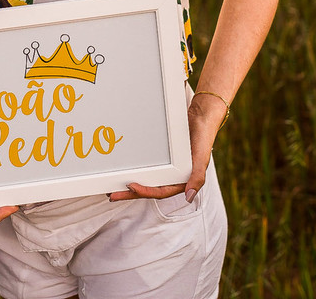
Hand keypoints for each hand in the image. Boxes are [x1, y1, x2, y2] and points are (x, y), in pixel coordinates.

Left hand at [107, 95, 223, 202]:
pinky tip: (124, 168)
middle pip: (149, 188)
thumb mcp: (202, 157)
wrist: (200, 117)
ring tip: (113, 186)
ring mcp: (166, 167)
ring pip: (146, 179)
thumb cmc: (203, 137)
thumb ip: (197, 177)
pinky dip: (136, 169)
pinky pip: (147, 166)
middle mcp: (172, 177)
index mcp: (182, 181)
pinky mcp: (161, 157)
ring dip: (130, 184)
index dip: (145, 191)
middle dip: (130, 193)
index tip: (130, 186)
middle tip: (112, 194)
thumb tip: (189, 197)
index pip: (160, 191)